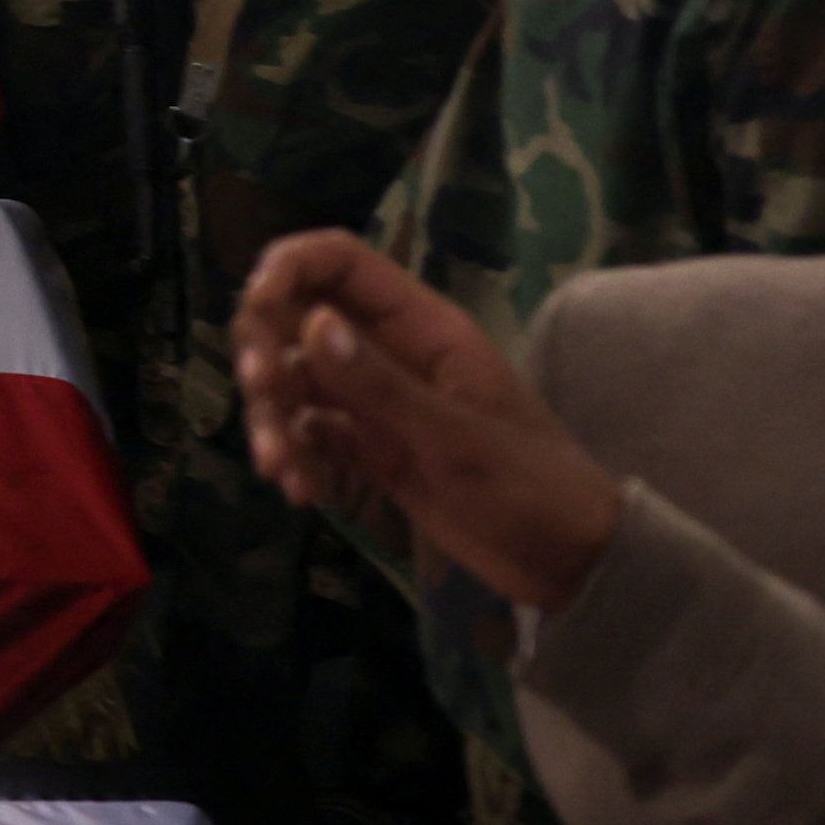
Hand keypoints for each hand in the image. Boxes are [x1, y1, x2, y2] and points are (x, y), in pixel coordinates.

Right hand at [231, 231, 624, 618]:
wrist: (569, 562)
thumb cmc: (533, 487)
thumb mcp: (457, 438)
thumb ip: (381, 384)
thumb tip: (309, 324)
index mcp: (424, 328)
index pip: (341, 263)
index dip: (289, 270)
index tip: (256, 311)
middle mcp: (392, 355)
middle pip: (300, 318)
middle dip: (267, 352)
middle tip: (262, 394)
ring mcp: (378, 404)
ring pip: (297, 382)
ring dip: (274, 417)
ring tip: (279, 467)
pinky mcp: (370, 451)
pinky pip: (313, 435)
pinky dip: (296, 457)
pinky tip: (301, 492)